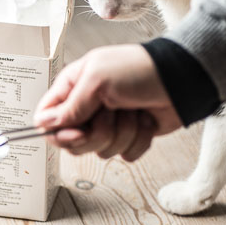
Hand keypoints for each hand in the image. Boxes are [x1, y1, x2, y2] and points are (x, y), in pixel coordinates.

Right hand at [33, 44, 181, 160]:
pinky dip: (138, 140)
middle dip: (97, 133)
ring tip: (132, 110)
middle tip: (111, 114)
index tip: (77, 130)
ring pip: (101, 150)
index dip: (59, 132)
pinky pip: (124, 155)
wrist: (181, 78)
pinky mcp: (130, 136)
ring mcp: (109, 124)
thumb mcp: (97, 80)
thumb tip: (44, 123)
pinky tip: (145, 120)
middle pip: (73, 142)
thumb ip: (69, 106)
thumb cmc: (140, 69)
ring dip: (122, 132)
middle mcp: (88, 107)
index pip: (47, 119)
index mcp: (73, 88)